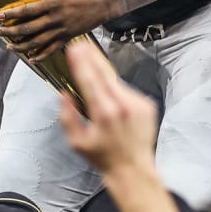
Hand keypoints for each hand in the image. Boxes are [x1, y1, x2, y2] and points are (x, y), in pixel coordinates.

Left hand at [0, 0, 109, 60]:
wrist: (107, 0)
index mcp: (54, 3)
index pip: (29, 10)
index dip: (13, 13)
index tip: (0, 15)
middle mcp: (56, 19)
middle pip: (29, 28)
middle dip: (11, 31)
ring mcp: (63, 30)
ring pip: (38, 42)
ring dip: (22, 46)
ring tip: (9, 47)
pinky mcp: (69, 37)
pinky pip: (53, 48)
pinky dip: (41, 54)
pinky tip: (31, 58)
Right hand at [58, 40, 156, 175]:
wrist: (134, 168)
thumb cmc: (103, 157)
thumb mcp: (76, 142)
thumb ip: (67, 117)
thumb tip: (63, 94)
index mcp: (103, 114)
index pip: (89, 81)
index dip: (81, 62)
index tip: (74, 48)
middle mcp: (123, 105)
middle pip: (104, 73)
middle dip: (92, 57)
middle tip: (83, 43)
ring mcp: (138, 104)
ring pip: (115, 81)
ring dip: (104, 74)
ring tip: (92, 63)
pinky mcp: (147, 105)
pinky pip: (126, 91)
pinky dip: (116, 90)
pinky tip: (111, 98)